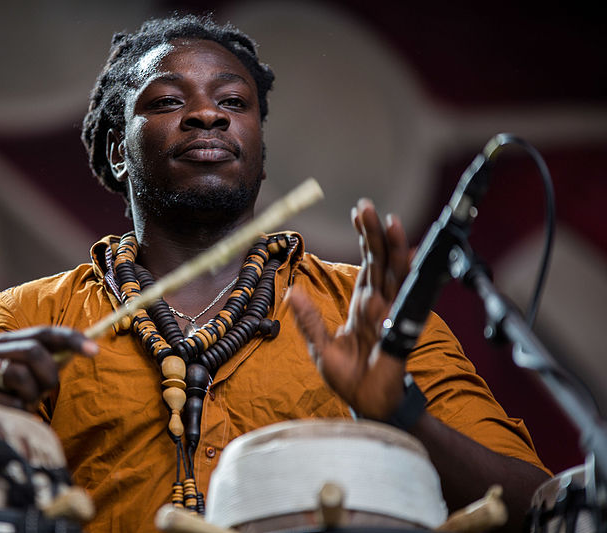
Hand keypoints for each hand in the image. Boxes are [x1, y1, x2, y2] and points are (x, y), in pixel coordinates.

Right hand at [0, 326, 97, 411]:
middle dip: (49, 375)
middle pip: (34, 351)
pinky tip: (10, 413)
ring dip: (32, 396)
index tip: (95, 350)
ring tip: (23, 402)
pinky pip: (12, 403)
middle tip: (46, 390)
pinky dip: (20, 412)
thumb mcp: (34, 374)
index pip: (44, 333)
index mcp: (7, 341)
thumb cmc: (12, 396)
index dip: (71, 339)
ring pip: (22, 376)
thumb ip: (53, 359)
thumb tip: (89, 345)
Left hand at [289, 198, 410, 419]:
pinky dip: (405, 279)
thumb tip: (291, 292)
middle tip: (368, 206)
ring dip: (391, 248)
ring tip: (389, 221)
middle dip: (375, 234)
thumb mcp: (320, 348)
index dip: (364, 239)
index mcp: (362, 305)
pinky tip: (409, 256)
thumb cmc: (349, 378)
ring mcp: (391, 315)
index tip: (359, 213)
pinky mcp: (399, 330)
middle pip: (380, 262)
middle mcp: (379, 304)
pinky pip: (403, 301)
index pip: (365, 265)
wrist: (368, 405)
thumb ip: (309, 319)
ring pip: (393, 274)